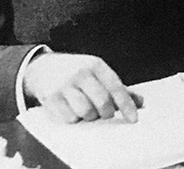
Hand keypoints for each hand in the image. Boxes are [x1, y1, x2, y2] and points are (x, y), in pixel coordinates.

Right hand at [23, 52, 142, 123]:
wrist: (42, 67)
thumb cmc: (76, 73)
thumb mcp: (97, 73)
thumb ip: (118, 88)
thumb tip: (141, 102)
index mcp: (96, 65)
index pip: (116, 87)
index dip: (126, 105)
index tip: (133, 119)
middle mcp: (81, 73)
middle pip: (102, 103)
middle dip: (106, 113)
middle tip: (103, 112)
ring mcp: (65, 84)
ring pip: (86, 112)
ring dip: (89, 116)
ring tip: (85, 108)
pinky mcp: (51, 97)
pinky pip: (69, 118)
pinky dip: (74, 118)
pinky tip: (71, 109)